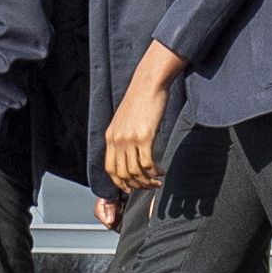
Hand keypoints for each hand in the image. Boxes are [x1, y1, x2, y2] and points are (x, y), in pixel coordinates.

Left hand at [101, 79, 169, 197]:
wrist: (148, 84)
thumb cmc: (140, 100)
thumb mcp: (124, 120)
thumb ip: (123, 137)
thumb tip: (129, 154)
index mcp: (110, 137)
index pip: (110, 169)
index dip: (120, 182)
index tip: (131, 188)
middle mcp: (117, 140)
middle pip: (123, 174)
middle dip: (136, 185)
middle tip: (149, 187)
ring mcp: (129, 139)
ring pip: (135, 172)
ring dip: (147, 181)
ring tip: (157, 181)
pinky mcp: (144, 136)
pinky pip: (147, 163)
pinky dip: (154, 172)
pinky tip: (161, 171)